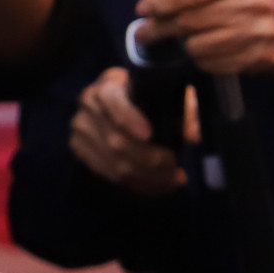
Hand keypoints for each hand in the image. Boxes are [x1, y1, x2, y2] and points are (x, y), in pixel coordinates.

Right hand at [69, 68, 189, 196]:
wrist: (120, 99)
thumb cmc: (148, 93)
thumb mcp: (166, 92)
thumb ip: (184, 109)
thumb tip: (193, 135)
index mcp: (107, 86)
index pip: (113, 101)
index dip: (129, 118)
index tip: (149, 134)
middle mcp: (87, 107)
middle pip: (116, 141)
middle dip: (150, 159)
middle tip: (175, 166)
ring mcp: (80, 130)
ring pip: (113, 163)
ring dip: (147, 177)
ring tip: (173, 180)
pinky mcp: (80, 150)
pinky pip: (108, 174)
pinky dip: (137, 184)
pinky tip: (158, 186)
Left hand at [137, 0, 273, 106]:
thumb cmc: (255, 3)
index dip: (163, 0)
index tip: (144, 8)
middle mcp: (250, 5)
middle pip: (188, 20)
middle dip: (159, 27)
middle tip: (144, 32)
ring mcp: (252, 35)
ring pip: (194, 45)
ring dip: (182, 44)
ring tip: (181, 39)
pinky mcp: (250, 59)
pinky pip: (208, 62)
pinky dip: (200, 58)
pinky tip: (205, 50)